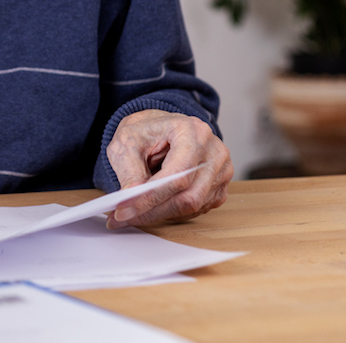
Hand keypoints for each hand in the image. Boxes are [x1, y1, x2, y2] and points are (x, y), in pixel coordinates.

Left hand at [105, 109, 232, 228]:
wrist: (158, 128)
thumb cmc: (144, 131)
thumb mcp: (125, 144)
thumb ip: (129, 172)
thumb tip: (130, 199)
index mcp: (189, 130)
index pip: (177, 175)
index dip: (151, 197)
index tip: (125, 210)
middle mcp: (212, 149)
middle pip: (189, 195)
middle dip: (154, 211)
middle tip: (124, 217)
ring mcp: (221, 168)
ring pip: (193, 206)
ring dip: (161, 213)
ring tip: (135, 209)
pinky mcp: (220, 185)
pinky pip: (199, 208)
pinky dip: (173, 212)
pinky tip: (156, 203)